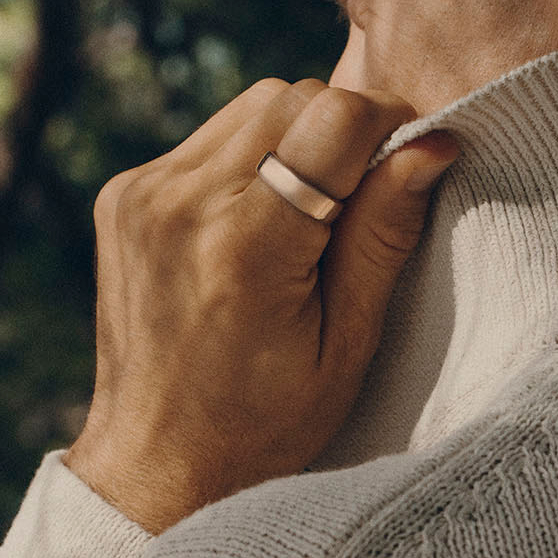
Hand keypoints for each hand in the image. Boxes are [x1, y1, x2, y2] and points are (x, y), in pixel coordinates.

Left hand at [64, 78, 458, 531]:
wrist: (155, 460)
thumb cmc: (265, 422)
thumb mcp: (348, 343)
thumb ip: (384, 236)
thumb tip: (434, 144)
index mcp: (244, 248)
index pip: (334, 117)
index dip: (384, 131)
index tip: (398, 173)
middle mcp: (182, 205)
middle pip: (292, 96)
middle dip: (337, 136)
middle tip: (348, 212)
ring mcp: (142, 193)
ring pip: (251, 105)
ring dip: (290, 141)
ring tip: (297, 223)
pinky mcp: (123, 192)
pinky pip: (209, 136)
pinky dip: (245, 161)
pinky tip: (251, 226)